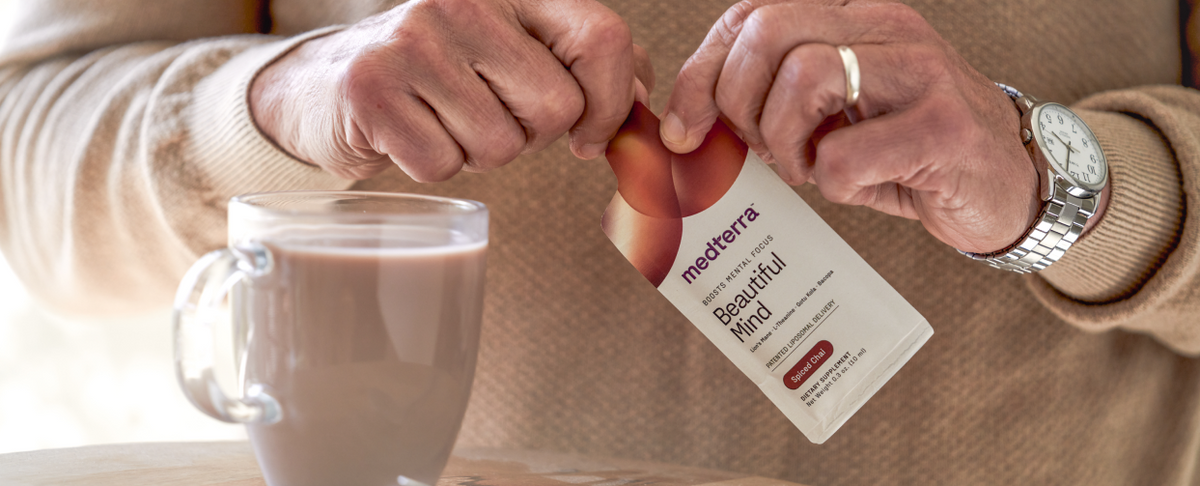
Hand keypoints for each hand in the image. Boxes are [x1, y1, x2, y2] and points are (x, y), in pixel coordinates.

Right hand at [251, 0, 653, 181]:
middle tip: (488, 115)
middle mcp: (464, 1)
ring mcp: (413, 41)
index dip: (611, 102)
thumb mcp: (516, 54)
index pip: (602, 39)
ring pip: (503, 145)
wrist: (329, 85)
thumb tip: (640, 104)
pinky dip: (434, 166)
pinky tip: (410, 134)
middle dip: (532, 135)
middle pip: (557, 107)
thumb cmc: (441, 75)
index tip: (591, 135)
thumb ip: (586, 68)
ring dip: (479, 153)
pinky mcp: (374, 90)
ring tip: (443, 120)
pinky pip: (445, 164)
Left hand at [660, 0, 1105, 253]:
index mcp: (853, 18)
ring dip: (784, 140)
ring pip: (804, 76)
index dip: (701, 71)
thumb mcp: (834, 118)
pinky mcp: (943, 128)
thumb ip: (773, 104)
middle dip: (737, 102)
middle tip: (760, 149)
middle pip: (768, 33)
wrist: (1010, 188)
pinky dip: (830, 181)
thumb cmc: (909, 153)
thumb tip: (692, 123)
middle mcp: (888, 30)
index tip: (684, 127)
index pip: (751, 16)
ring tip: (806, 168)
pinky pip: (845, 153)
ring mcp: (922, 73)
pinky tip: (851, 185)